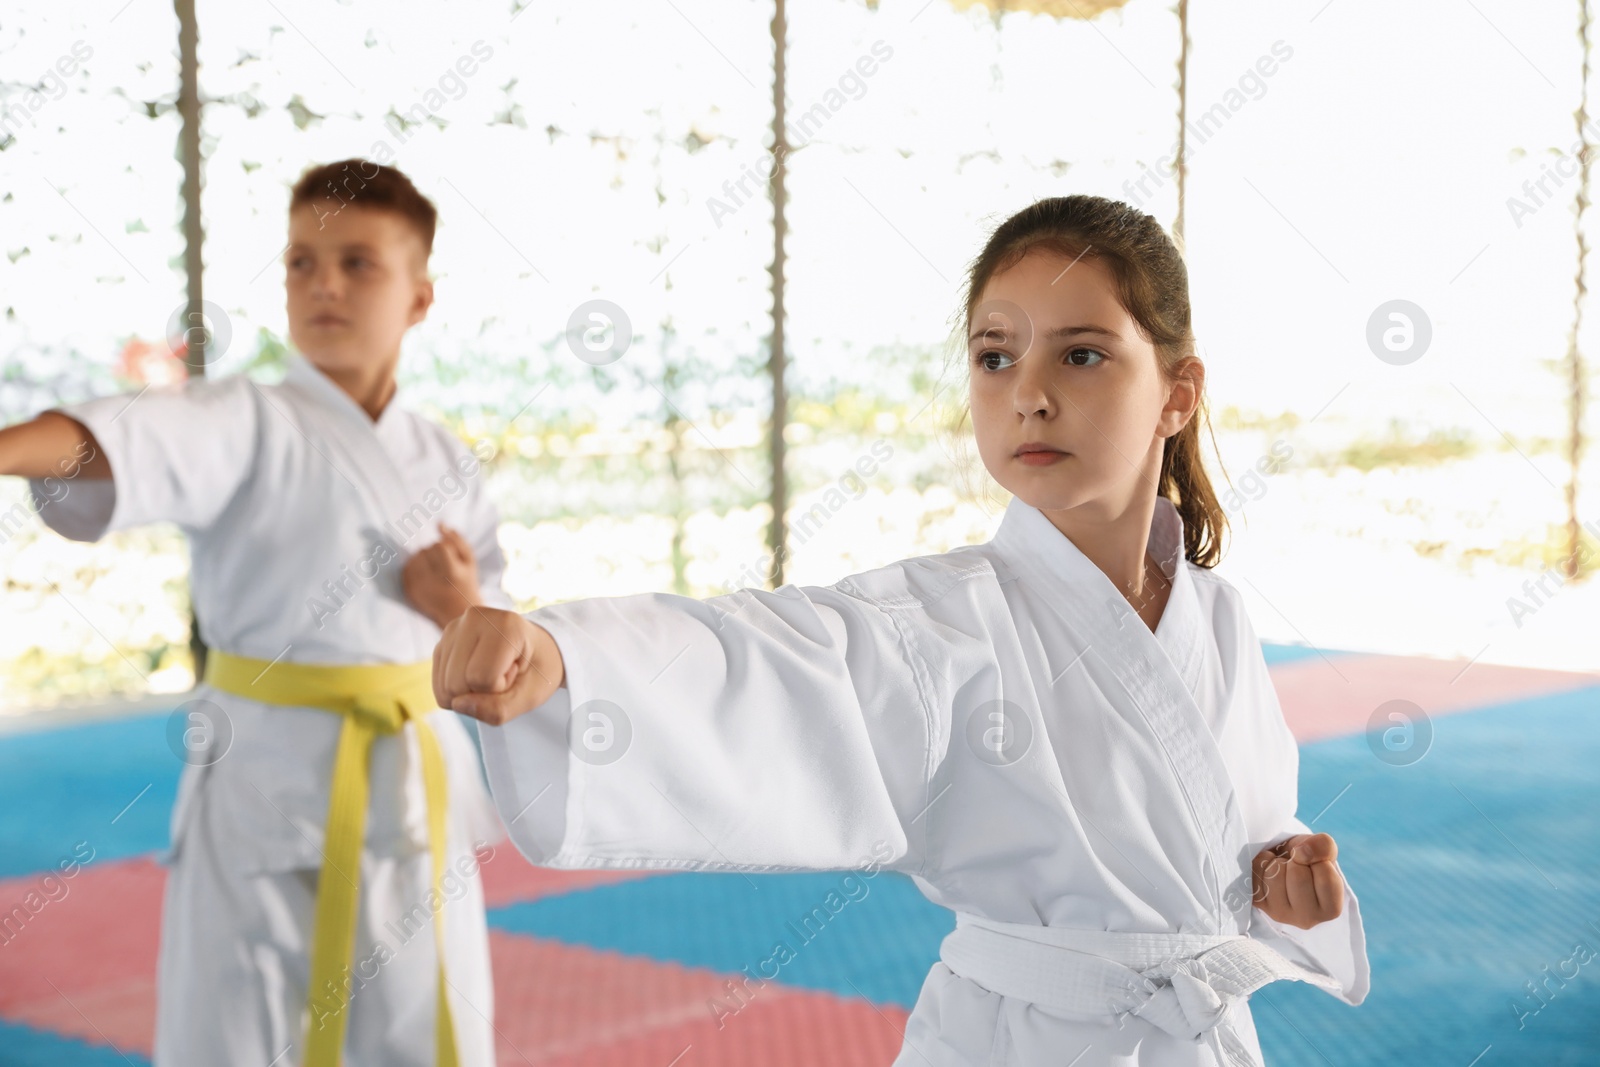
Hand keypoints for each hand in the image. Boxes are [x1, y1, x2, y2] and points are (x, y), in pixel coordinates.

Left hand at [403, 522, 480, 626]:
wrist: (457, 612)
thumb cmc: (466, 582)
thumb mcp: (469, 561)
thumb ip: (457, 539)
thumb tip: (440, 524)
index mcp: (451, 572)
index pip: (438, 545)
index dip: (442, 548)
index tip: (448, 558)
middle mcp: (433, 581)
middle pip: (423, 551)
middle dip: (431, 554)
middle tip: (441, 565)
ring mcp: (419, 588)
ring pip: (412, 558)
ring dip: (421, 560)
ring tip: (432, 570)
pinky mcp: (410, 592)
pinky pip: (405, 570)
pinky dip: (413, 569)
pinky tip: (423, 576)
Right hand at [433, 606, 564, 724]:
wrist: (534, 649)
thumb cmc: (536, 670)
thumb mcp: (531, 695)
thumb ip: (499, 709)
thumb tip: (457, 704)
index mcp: (505, 625)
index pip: (482, 678)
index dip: (501, 687)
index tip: (516, 670)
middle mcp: (474, 618)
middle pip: (458, 684)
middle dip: (482, 692)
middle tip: (505, 672)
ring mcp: (454, 628)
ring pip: (446, 687)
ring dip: (470, 692)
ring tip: (492, 671)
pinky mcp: (442, 642)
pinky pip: (439, 686)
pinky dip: (458, 692)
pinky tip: (476, 673)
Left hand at [1251, 832, 1344, 928]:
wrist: (1283, 861)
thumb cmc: (1308, 860)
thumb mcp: (1323, 849)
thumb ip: (1324, 846)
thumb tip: (1301, 852)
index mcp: (1331, 909)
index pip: (1326, 879)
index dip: (1318, 862)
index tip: (1314, 864)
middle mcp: (1307, 918)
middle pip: (1298, 877)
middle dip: (1296, 862)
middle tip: (1296, 866)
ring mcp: (1280, 914)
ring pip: (1275, 875)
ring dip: (1278, 862)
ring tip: (1283, 868)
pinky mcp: (1258, 904)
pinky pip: (1255, 873)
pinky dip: (1261, 862)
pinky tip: (1269, 871)